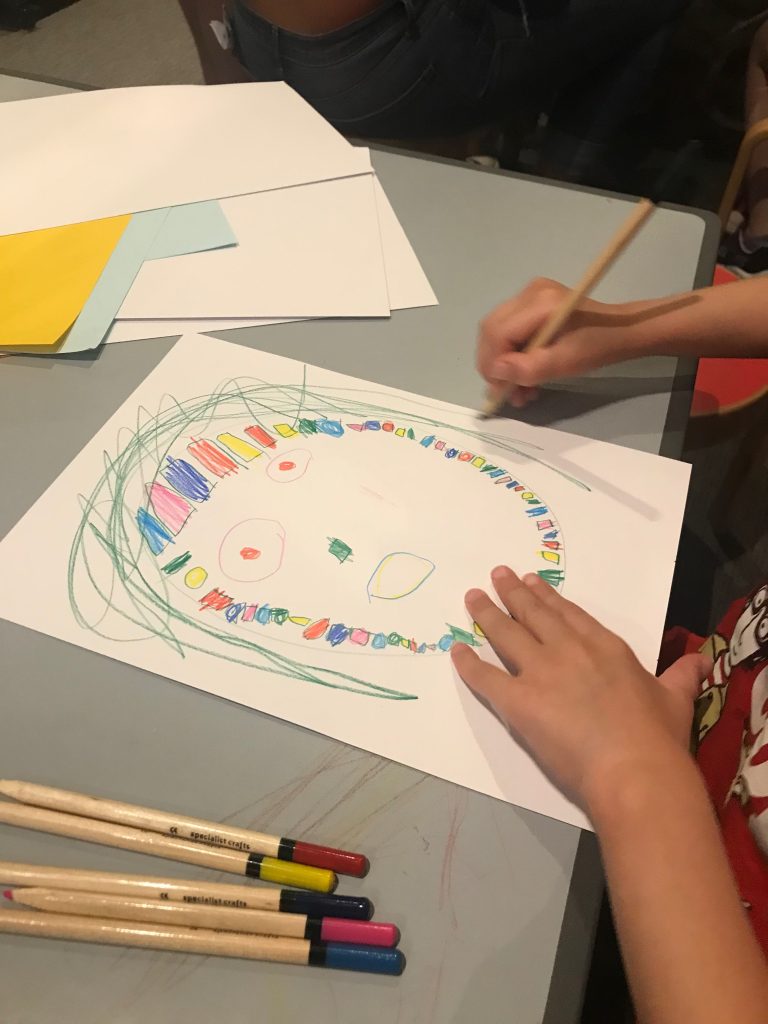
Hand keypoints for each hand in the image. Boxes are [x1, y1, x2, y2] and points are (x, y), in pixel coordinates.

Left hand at [451, 567, 711, 815]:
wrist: (634, 770)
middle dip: (513, 592)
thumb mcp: (676, 698)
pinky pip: (484, 676)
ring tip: (472, 598)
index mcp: (605, 647)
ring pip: (505, 634)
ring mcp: (540, 673)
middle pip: (533, 614)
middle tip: (496, 575)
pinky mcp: (518, 701)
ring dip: (487, 613)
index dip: (547, 596)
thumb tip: (699, 661)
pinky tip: (456, 650)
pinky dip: (467, 663)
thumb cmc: (657, 737)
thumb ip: (681, 676)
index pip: (569, 614)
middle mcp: (569, 650)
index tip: (532, 581)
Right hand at [477, 278, 639, 407]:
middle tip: (507, 393)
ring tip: (519, 390)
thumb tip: (496, 372)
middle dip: (493, 365)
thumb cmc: (597, 346)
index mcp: (540, 302)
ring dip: (501, 363)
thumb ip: (529, 369)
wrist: (620, 329)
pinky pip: (508, 328)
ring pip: (496, 331)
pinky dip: (510, 353)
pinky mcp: (531, 302)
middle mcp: (529, 292)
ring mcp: (528, 294)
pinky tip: (524, 373)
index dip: (492, 364)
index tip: (502, 391)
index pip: (498, 333)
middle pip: (491, 330)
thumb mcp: (566, 363)